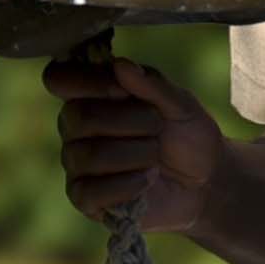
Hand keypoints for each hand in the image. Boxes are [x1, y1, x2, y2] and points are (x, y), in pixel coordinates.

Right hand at [45, 49, 221, 234]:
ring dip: (136, 154)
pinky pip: (90, 192)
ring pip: (88, 155)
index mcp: (91, 95)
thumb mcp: (181, 105)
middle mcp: (75, 127)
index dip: (86, 81)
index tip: (123, 91)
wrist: (205, 183)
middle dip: (130, 121)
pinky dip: (127, 185)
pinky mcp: (85, 199)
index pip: (59, 78)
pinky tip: (147, 180)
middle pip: (77, 116)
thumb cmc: (187, 137)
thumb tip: (120, 65)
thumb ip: (152, 85)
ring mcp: (77, 164)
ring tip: (156, 158)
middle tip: (158, 128)